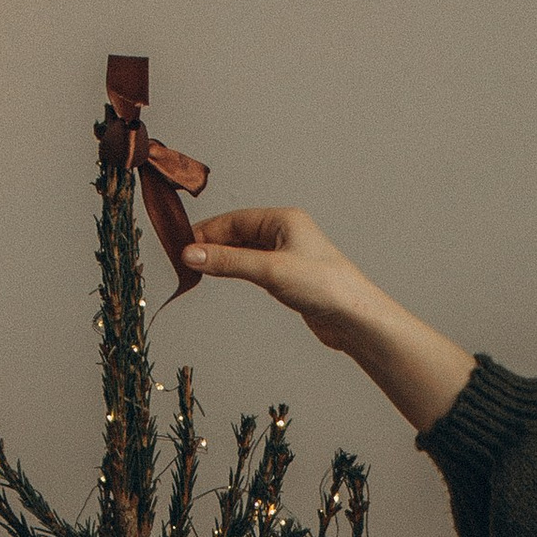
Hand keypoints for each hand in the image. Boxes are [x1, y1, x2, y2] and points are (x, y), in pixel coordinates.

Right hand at [183, 207, 475, 435]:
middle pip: (238, 234)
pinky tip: (227, 279)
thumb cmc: (323, 286)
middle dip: (212, 246)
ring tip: (199, 271)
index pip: (234, 220)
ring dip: (224, 260)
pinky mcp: (291, 278)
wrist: (355, 318)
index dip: (206, 232)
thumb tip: (190, 253)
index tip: (181, 246)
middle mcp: (286, 233)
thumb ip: (228, 262)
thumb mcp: (269, 270)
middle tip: (185, 261)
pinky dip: (238, 272)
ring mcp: (288, 256)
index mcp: (284, 219)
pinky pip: (256, 269)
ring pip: (246, 252)